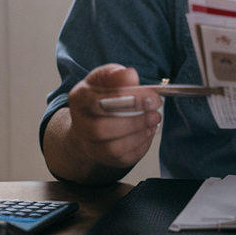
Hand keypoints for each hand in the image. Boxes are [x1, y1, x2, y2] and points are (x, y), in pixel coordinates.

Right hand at [46, 64, 161, 183]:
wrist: (92, 120)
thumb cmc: (102, 95)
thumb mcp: (107, 78)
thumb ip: (117, 75)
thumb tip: (130, 75)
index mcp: (79, 99)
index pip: (99, 102)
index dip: (128, 100)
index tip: (152, 97)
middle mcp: (79, 125)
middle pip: (101, 130)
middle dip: (133, 122)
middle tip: (156, 114)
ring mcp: (90, 145)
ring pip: (112, 149)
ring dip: (139, 136)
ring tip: (155, 122)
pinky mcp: (105, 159)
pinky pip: (123, 159)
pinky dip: (140, 146)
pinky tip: (149, 132)